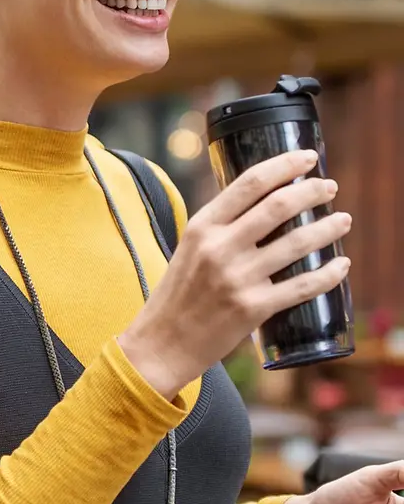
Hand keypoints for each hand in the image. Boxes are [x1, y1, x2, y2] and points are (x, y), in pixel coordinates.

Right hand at [117, 150, 349, 399]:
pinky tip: (341, 265)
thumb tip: (264, 208)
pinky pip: (303, 285)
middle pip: (279, 206)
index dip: (285, 165)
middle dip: (313, 191)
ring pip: (298, 242)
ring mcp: (237, 279)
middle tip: (329, 188)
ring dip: (328, 227)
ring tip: (342, 221)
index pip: (248, 183)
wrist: (161, 345)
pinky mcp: (253, 308)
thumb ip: (219, 230)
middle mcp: (219, 248)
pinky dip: (329, 273)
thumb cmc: (176, 297)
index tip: (308, 158)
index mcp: (200, 228)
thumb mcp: (188, 251)